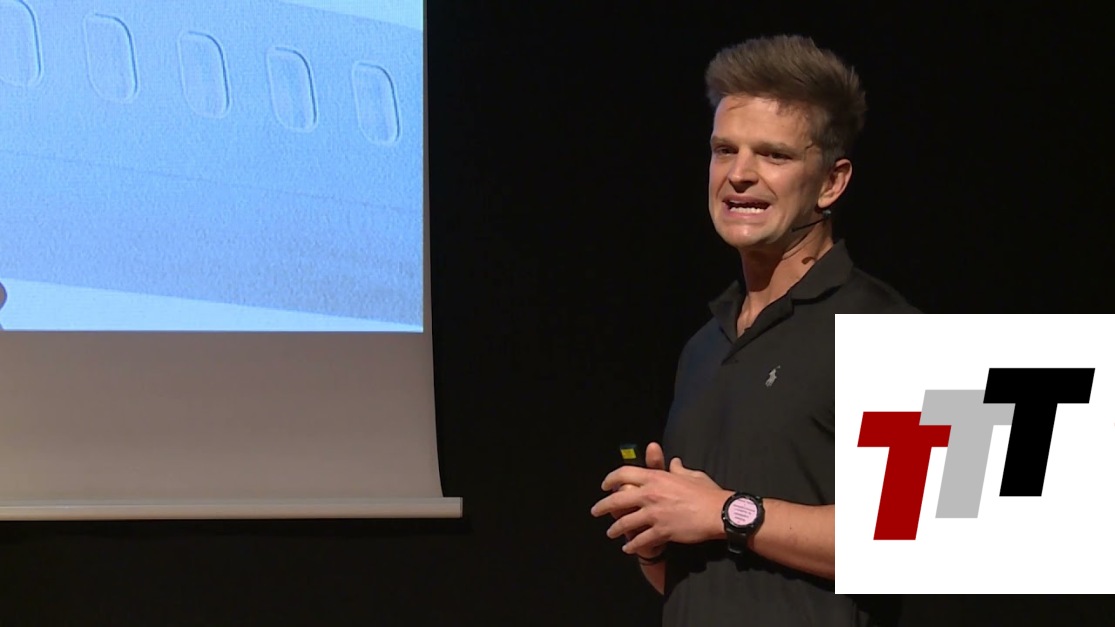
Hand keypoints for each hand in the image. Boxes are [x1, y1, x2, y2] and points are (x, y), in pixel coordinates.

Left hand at [591, 451, 732, 557]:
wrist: (719, 512)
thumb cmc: (707, 492)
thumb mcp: (692, 475)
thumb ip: (678, 469)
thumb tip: (673, 462)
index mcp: (656, 478)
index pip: (625, 473)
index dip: (611, 479)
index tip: (605, 485)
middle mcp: (650, 494)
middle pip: (618, 499)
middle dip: (603, 506)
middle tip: (596, 511)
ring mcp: (654, 514)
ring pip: (626, 522)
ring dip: (615, 528)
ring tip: (610, 532)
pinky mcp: (662, 531)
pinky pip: (642, 540)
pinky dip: (633, 546)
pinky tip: (628, 549)